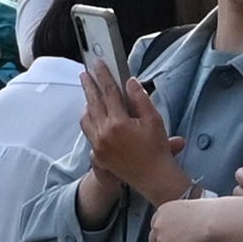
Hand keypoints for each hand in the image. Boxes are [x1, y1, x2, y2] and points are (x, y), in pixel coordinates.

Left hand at [79, 62, 187, 205]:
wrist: (153, 177)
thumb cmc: (157, 150)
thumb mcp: (154, 120)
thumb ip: (140, 98)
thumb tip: (130, 82)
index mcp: (118, 123)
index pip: (108, 92)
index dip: (103, 75)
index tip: (98, 64)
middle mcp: (104, 133)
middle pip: (93, 103)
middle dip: (89, 86)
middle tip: (85, 74)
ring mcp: (98, 145)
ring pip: (86, 118)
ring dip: (87, 104)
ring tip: (89, 94)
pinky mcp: (98, 154)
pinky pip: (88, 132)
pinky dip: (88, 121)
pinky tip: (93, 116)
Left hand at [146, 189, 227, 241]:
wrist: (215, 220)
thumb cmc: (210, 214)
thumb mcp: (188, 209)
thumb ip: (179, 219)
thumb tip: (180, 231)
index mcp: (163, 211)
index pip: (156, 227)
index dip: (164, 235)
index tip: (170, 240)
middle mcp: (159, 225)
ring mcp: (163, 240)